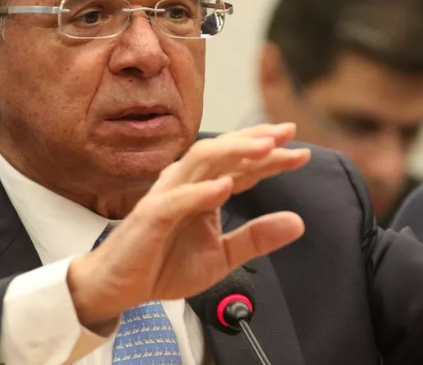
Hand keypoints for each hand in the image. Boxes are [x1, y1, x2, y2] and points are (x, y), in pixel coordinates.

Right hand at [68, 123, 310, 328]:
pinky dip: (202, 191)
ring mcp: (167, 195)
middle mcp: (187, 183)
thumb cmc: (164, 264)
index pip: (242, 165)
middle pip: (225, 151)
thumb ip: (257, 238)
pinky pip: (177, 199)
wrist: (121, 288)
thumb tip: (298, 222)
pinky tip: (226, 187)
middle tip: (287, 133)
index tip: (302, 153)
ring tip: (264, 149)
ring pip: (202, 161)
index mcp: (204, 189)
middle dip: (257, 140)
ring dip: (234, 152)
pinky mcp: (151, 215)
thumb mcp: (222, 255)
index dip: (272, 156)